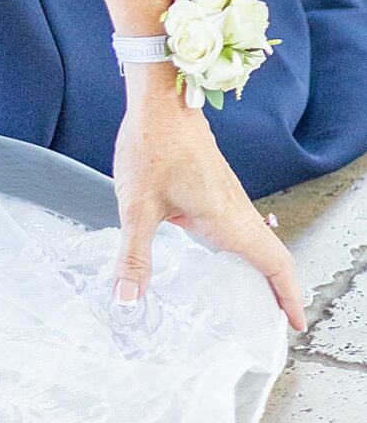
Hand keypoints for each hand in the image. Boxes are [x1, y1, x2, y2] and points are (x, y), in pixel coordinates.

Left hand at [113, 68, 304, 330]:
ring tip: (256, 293)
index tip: (295, 323)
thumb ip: (134, 255)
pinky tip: (222, 250)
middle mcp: (236, 208)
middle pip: (272, 255)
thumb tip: (127, 299)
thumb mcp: (137, 207)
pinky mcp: (215, 182)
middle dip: (280, 288)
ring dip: (264, 266)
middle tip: (278, 318)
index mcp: (228, 220)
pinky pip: (242, 222)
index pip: (275, 264)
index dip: (289, 296)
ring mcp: (228, 193)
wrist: (160, 99)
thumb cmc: (153, 145)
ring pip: (258, 236)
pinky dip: (246, 246)